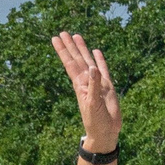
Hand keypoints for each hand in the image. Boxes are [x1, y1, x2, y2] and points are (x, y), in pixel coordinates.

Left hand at [52, 33, 119, 152]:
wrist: (105, 132)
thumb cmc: (96, 121)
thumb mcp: (93, 103)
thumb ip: (94, 85)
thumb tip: (93, 68)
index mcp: (80, 84)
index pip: (70, 63)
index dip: (63, 51)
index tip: (55, 39)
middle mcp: (87, 81)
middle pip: (77, 59)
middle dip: (70, 46)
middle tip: (63, 33)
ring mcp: (97, 83)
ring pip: (88, 61)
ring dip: (82, 50)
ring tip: (77, 36)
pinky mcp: (108, 87)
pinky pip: (104, 69)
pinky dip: (100, 60)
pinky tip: (96, 52)